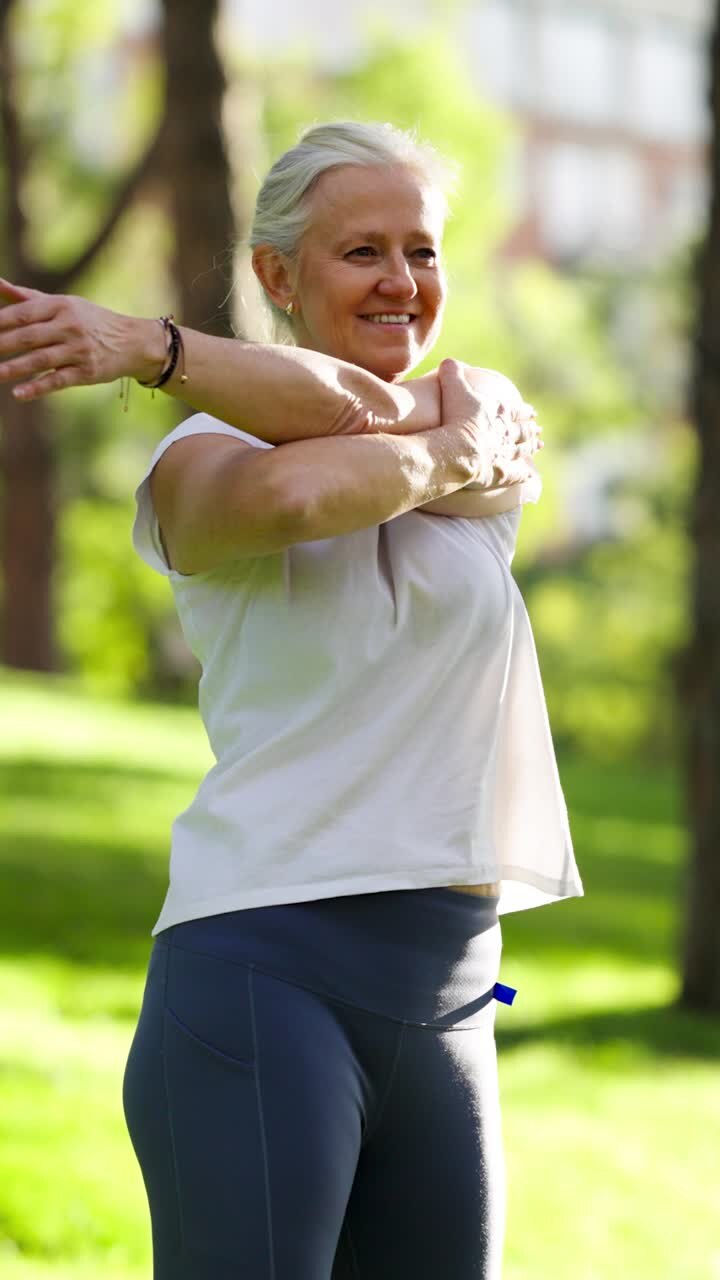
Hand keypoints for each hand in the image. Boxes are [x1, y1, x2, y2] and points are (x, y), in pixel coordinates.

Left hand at [0, 278, 165, 399]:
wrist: (133, 342)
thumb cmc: (90, 321)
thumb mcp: (63, 304)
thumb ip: (27, 298)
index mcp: (61, 305)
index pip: (23, 314)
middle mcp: (70, 326)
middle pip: (27, 336)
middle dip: (1, 344)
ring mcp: (79, 350)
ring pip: (39, 360)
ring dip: (14, 368)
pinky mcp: (86, 372)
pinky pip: (57, 381)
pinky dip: (37, 387)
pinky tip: (18, 393)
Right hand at [437, 359, 542, 487]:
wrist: (458, 448)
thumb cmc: (456, 417)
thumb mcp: (453, 389)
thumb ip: (452, 374)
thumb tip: (448, 361)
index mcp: (498, 413)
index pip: (514, 411)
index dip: (522, 411)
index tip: (532, 412)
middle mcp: (506, 433)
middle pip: (521, 431)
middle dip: (529, 429)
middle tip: (538, 429)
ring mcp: (505, 453)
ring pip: (521, 450)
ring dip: (530, 448)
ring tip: (538, 446)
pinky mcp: (500, 474)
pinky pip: (514, 475)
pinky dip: (522, 475)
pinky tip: (529, 475)